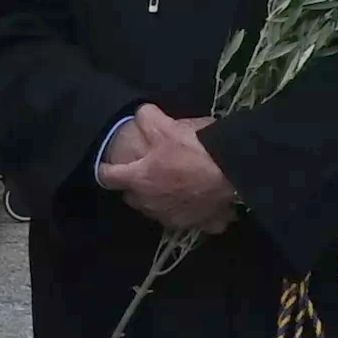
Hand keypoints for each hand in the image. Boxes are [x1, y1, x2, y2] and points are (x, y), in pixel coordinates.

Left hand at [97, 107, 240, 236]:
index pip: (108, 177)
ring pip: (157, 210)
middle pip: (132, 197)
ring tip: (173, 185)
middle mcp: (150, 203)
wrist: (232, 175)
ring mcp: (172, 218)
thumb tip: (140, 113)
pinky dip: (192, 212)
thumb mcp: (166, 126)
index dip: (105, 170)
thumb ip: (147, 118)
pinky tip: (201, 201)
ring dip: (160, 200)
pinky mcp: (196, 225)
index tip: (106, 166)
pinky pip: (189, 219)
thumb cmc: (194, 150)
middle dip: (135, 186)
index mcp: (139, 179)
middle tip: (146, 172)